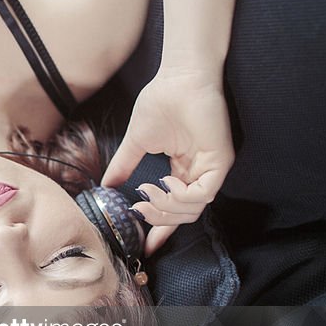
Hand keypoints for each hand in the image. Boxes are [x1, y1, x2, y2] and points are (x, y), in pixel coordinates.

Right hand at [101, 66, 234, 254]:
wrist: (178, 79)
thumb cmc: (161, 102)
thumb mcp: (136, 143)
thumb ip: (123, 166)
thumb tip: (104, 186)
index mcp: (182, 172)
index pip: (174, 209)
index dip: (159, 229)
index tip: (143, 246)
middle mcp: (198, 174)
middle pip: (184, 216)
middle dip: (159, 221)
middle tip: (139, 212)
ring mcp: (210, 169)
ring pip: (193, 209)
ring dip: (166, 208)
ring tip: (148, 192)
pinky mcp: (220, 161)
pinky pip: (203, 194)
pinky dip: (181, 196)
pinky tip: (165, 183)